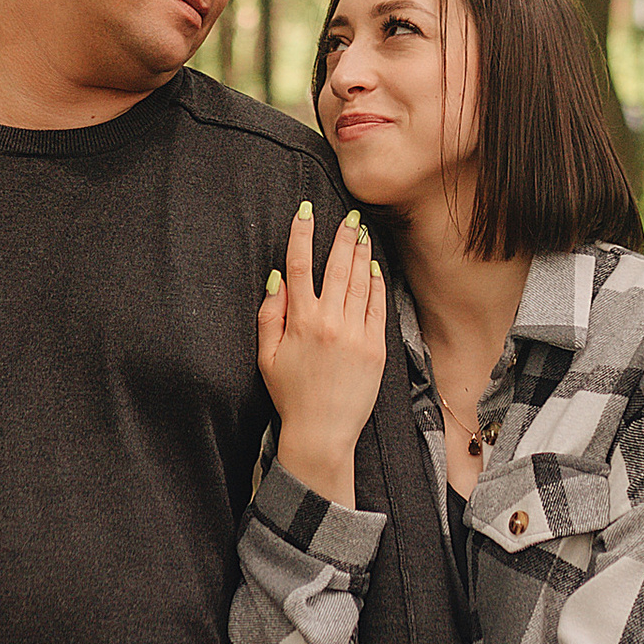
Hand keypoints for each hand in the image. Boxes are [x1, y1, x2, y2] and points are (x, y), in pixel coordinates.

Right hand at [258, 198, 385, 501]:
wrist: (322, 432)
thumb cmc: (290, 395)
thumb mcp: (266, 356)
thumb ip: (269, 314)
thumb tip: (276, 278)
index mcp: (300, 321)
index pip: (298, 266)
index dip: (301, 235)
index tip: (305, 211)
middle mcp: (329, 322)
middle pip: (335, 267)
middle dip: (341, 236)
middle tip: (348, 215)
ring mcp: (355, 333)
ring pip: (359, 282)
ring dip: (360, 254)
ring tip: (361, 233)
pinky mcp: (375, 347)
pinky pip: (377, 306)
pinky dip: (376, 284)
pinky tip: (374, 268)